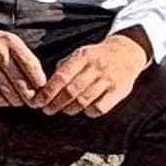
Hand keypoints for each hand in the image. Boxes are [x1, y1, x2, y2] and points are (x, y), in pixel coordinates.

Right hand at [0, 5, 48, 107]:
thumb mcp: (10, 41)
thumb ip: (24, 58)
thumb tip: (39, 82)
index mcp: (11, 42)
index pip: (31, 65)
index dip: (39, 81)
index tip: (42, 89)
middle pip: (20, 81)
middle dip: (29, 95)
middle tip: (33, 101)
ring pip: (7, 90)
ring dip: (16, 100)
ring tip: (19, 101)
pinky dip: (1, 100)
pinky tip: (5, 100)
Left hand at [33, 32, 151, 118]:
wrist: (127, 53)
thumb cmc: (97, 56)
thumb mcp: (80, 54)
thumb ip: (64, 67)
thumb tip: (46, 86)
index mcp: (82, 56)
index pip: (61, 77)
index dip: (47, 92)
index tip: (38, 102)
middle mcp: (95, 67)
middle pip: (70, 91)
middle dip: (55, 103)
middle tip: (47, 109)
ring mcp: (108, 80)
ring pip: (83, 101)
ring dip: (70, 109)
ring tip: (64, 110)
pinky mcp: (119, 91)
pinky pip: (100, 108)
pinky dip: (89, 112)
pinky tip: (85, 109)